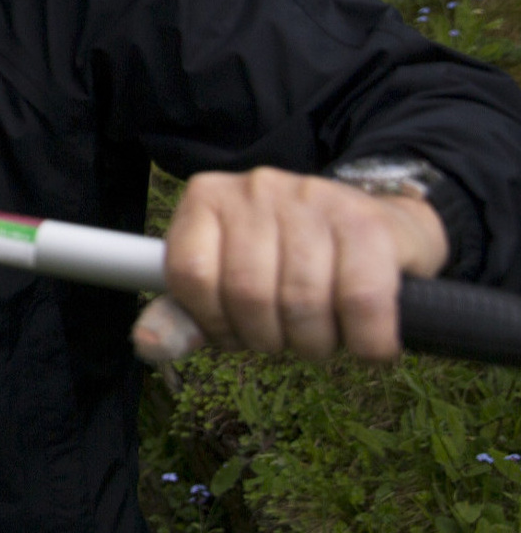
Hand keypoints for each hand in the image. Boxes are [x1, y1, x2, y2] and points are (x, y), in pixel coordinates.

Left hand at [147, 168, 447, 364]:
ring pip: (301, 300)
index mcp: (207, 198)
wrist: (383, 235)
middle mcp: (255, 187)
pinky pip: (360, 300)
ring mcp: (312, 196)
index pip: (189, 274)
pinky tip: (368, 341)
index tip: (238, 333)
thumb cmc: (292, 269)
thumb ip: (183, 318)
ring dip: (316, 342)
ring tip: (324, 335)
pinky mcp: (368, 220)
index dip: (215, 322)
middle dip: (268, 338)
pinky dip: (365, 340)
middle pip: (246, 292)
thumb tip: (149, 344)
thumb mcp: (225, 289)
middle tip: (289, 339)